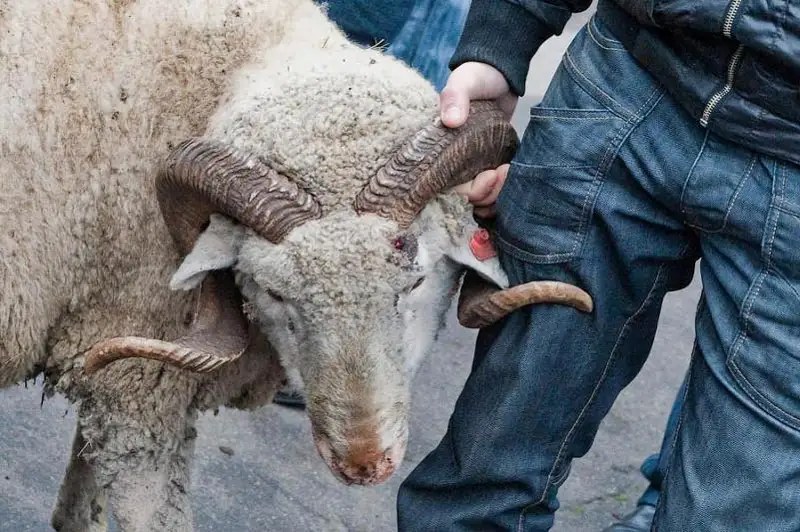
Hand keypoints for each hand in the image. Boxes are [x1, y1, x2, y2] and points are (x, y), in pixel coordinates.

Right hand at [441, 62, 515, 217]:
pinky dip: (503, 190)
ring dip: (497, 194)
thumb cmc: (475, 76)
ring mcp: (473, 164)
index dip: (472, 190)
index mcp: (439, 151)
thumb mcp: (463, 83)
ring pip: (482, 196)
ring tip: (510, 172)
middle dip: (488, 193)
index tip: (491, 174)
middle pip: (467, 198)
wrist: (499, 72)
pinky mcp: (491, 162)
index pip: (449, 188)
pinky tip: (514, 176)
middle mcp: (453, 163)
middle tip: (504, 173)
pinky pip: (495, 187)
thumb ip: (454, 98)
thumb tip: (450, 121)